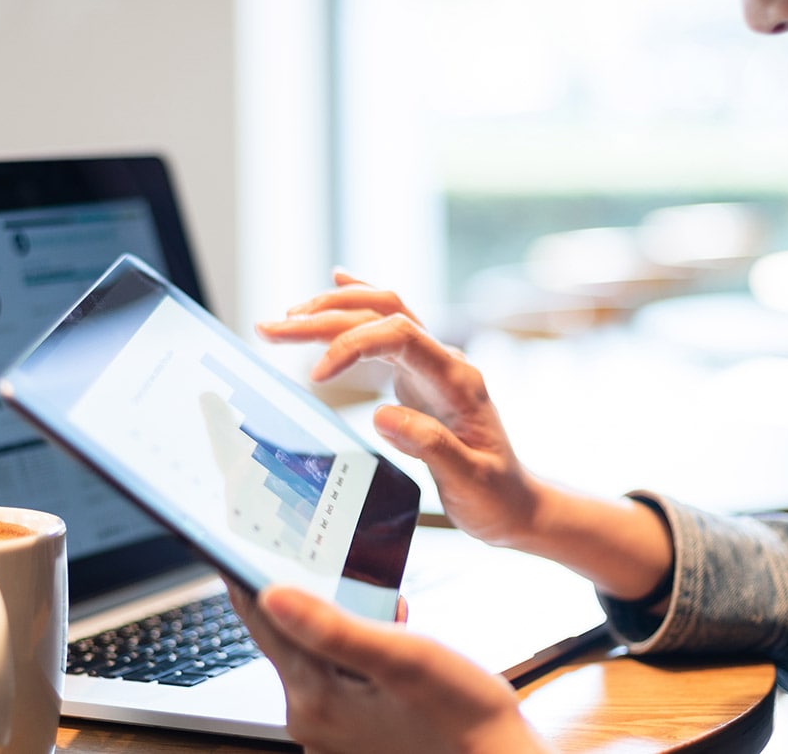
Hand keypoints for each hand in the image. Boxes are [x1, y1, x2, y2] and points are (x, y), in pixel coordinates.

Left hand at [229, 583, 550, 753]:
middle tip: (322, 555)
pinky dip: (354, 645)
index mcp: (313, 700)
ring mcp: (332, 728)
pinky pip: (338, 672)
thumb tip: (270, 595)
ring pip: (316, 651)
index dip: (247, 574)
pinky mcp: (353, 729)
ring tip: (374, 598)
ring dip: (338, 618)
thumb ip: (333, 627)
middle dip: (308, 593)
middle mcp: (312, 718)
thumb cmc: (461, 713)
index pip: (263, 621)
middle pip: (288, 636)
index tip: (236, 537)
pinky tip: (389, 630)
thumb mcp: (401, 658)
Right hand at [255, 270, 540, 545]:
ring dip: (333, 309)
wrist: (515, 504)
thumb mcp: (469, 481)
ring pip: (382, 314)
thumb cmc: (495, 497)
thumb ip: (430, 446)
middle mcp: (445, 363)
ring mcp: (432, 366)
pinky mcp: (419, 376)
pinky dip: (359, 304)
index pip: (400, 336)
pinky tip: (337, 282)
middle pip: (382, 315)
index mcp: (458, 381)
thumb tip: (382, 416)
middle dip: (324, 317)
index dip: (352, 345)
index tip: (316, 375)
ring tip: (285, 317)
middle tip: (272, 328)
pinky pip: (388, 327)